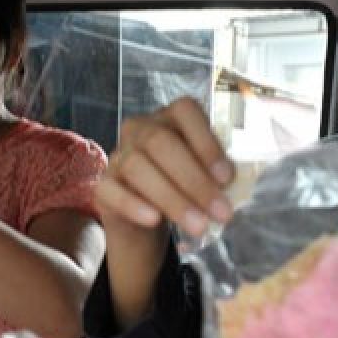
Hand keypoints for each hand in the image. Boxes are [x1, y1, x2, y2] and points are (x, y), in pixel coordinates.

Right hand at [94, 97, 235, 238]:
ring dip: (172, 198)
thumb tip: (234, 187)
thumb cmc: (184, 186)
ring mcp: (118, 154)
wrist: (150, 217)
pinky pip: (111, 189)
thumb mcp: (205, 174)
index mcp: (172, 117)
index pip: (185, 112)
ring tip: (198, 226)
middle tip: (221, 212)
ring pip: (137, 166)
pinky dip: (133, 204)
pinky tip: (154, 220)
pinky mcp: (103, 184)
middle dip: (194, 180)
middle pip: (161, 143)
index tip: (227, 178)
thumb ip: (216, 173)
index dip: (206, 142)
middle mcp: (141, 129)